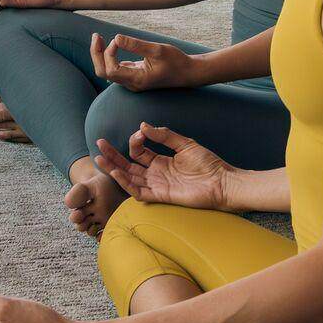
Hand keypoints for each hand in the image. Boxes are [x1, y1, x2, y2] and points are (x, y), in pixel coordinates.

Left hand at [90, 32, 197, 91]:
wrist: (189, 73)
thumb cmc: (176, 61)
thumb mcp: (157, 50)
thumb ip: (136, 45)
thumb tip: (116, 38)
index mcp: (137, 80)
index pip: (110, 70)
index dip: (108, 54)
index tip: (118, 40)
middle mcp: (132, 84)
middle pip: (104, 73)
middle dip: (97, 54)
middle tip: (96, 36)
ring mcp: (133, 81)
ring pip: (108, 72)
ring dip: (101, 55)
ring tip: (98, 38)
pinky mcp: (135, 76)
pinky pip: (116, 69)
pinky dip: (109, 57)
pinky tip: (111, 44)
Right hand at [96, 123, 230, 209]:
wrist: (223, 183)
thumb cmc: (208, 163)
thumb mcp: (185, 143)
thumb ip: (164, 135)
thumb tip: (142, 126)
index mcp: (161, 161)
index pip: (138, 151)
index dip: (134, 141)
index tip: (139, 133)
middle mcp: (156, 173)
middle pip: (128, 165)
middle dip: (113, 155)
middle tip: (99, 143)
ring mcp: (158, 185)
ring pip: (130, 178)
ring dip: (114, 169)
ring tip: (100, 158)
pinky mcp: (162, 196)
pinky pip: (140, 192)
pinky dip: (127, 183)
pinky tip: (117, 173)